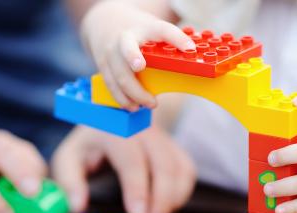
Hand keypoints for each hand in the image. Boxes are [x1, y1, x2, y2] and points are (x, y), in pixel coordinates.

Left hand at [51, 126, 195, 212]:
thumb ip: (70, 182)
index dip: (137, 188)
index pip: (132, 159)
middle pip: (163, 164)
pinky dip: (181, 193)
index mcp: (115, 130)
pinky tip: (167, 208)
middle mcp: (144, 130)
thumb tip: (77, 207)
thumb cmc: (90, 143)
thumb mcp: (70, 157)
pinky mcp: (175, 148)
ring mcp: (163, 137)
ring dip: (173, 199)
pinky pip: (186, 171)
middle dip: (161, 200)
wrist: (114, 118)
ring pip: (179, 168)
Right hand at [80, 1, 194, 109]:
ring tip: (149, 104)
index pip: (162, 30)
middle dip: (138, 75)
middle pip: (129, 54)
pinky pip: (111, 85)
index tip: (190, 49)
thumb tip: (193, 57)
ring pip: (118, 76)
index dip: (177, 38)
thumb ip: (171, 42)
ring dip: (133, 95)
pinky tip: (133, 107)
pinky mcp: (103, 66)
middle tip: (154, 100)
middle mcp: (125, 38)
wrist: (106, 21)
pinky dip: (122, 99)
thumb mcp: (155, 30)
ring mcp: (111, 52)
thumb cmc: (139, 32)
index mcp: (145, 28)